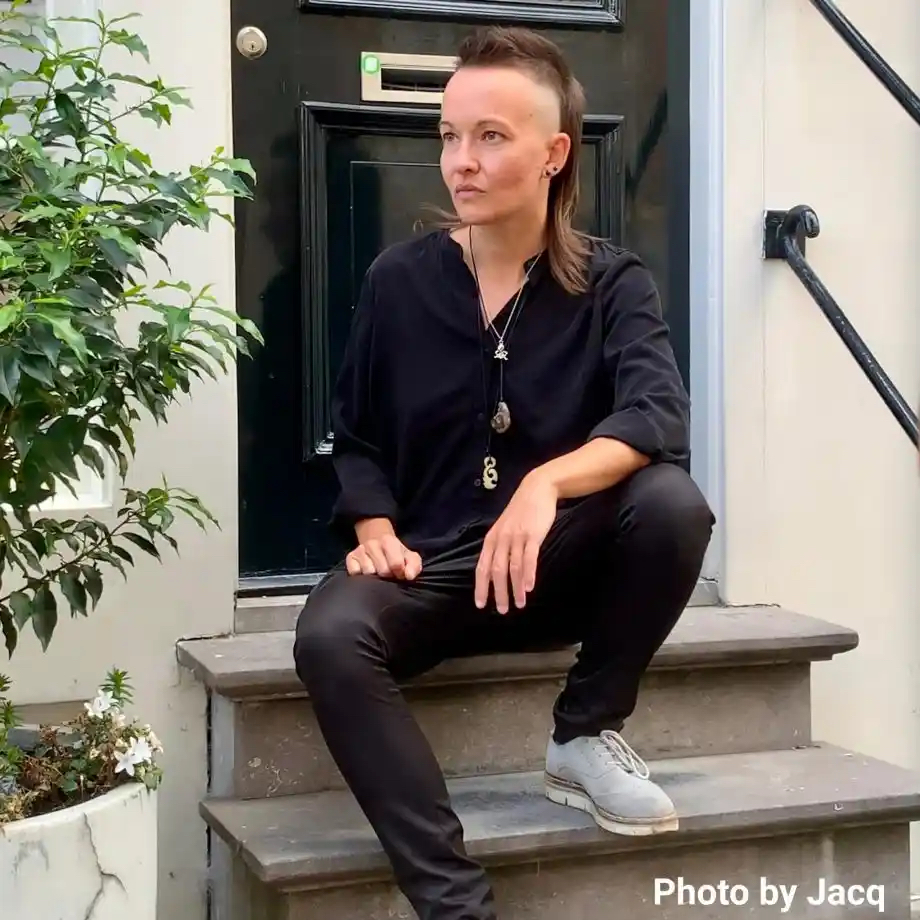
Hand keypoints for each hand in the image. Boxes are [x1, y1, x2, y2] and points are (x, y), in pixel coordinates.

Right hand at [346, 532, 421, 579]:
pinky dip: (361, 577)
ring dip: (375, 577)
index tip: (400, 573)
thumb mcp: (410, 557)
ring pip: (368, 573)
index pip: (396, 564)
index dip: (400, 573)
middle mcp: (372, 544)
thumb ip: (414, 565)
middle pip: (382, 571)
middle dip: (388, 576)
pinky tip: (367, 573)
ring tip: (378, 573)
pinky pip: (355, 573)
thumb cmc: (396, 553)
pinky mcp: (350, 558)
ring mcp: (359, 550)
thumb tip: (408, 576)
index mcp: (388, 541)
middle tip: (389, 574)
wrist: (377, 541)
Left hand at [475, 470, 557, 612]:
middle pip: (496, 571)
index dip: (480, 587)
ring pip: (512, 568)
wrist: (537, 489)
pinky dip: (528, 574)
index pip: (482, 567)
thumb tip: (496, 570)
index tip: (481, 605)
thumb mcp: (504, 528)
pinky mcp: (532, 535)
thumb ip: (500, 546)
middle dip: (498, 593)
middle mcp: (501, 539)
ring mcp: (516, 537)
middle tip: (501, 611)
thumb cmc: (521, 511)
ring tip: (519, 605)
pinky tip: (529, 588)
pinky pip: (529, 558)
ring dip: (515, 589)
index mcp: (491, 539)